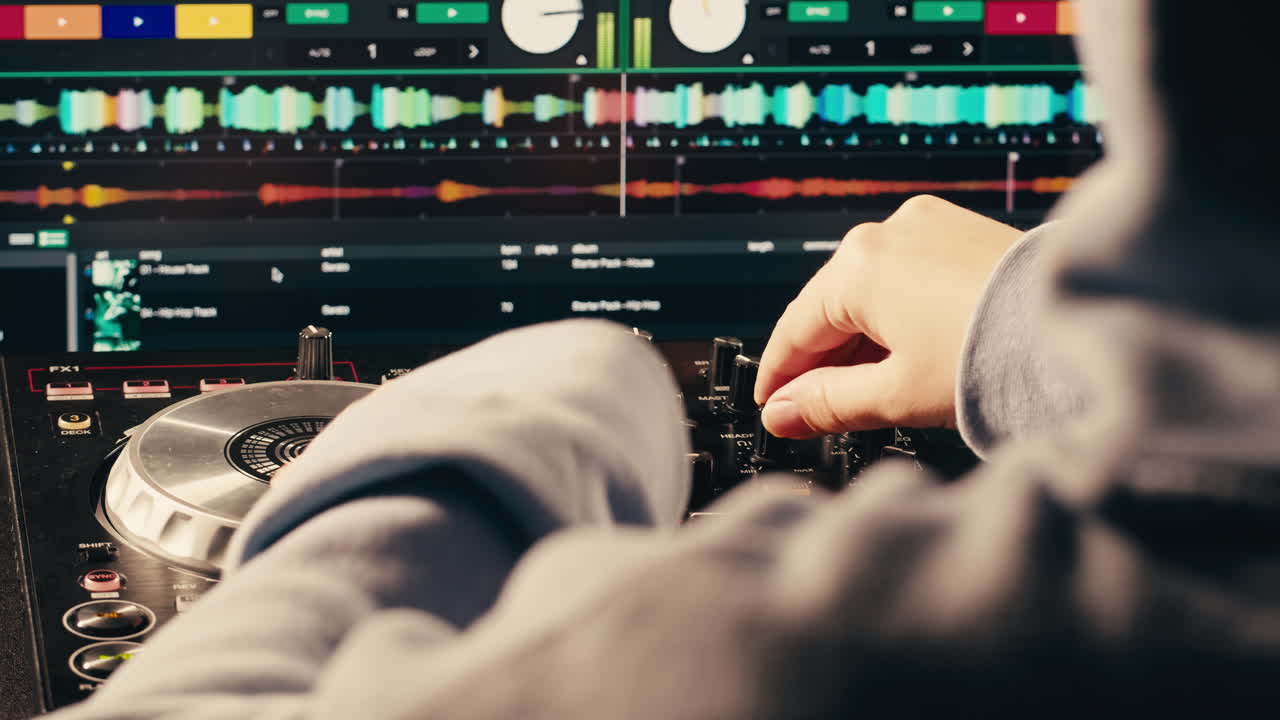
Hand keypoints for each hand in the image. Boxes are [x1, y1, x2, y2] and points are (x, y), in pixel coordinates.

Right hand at [755, 195, 1023, 437]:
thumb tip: (781, 415)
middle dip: (823, 359)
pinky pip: (908, 273)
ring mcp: (929, 225)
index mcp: (859, 266)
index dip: (779, 375)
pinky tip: (905, 351)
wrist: (1082, 328)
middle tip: (815, 407)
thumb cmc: (993, 358)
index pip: (796, 329)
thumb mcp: (895, 394)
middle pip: (832, 306)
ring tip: (868, 388)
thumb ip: (827, 404)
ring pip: (871, 289)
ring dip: (862, 338)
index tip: (771, 406)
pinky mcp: (962, 230)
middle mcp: (888, 232)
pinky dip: (897, 313)